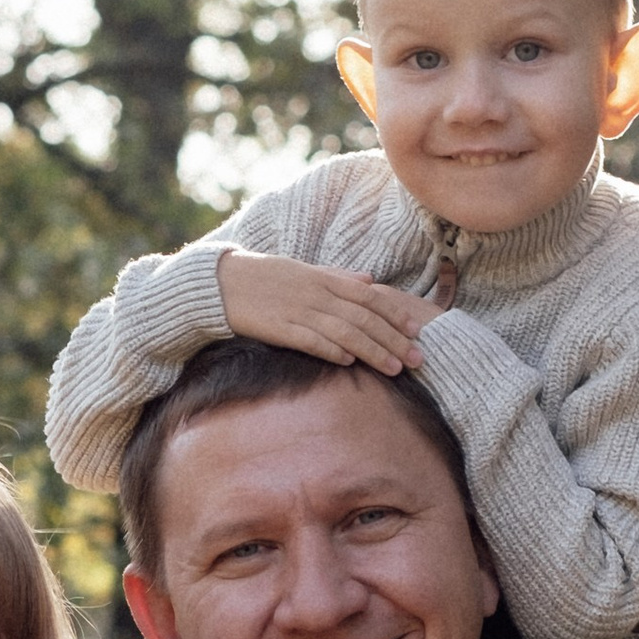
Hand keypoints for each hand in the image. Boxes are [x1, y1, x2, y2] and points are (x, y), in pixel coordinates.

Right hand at [216, 249, 437, 373]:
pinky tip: (350, 362)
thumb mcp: (304, 270)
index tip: (416, 329)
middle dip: (394, 339)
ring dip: (373, 350)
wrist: (220, 282)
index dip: (394, 313)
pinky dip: (332, 350)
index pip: (368, 296)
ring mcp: (298, 310)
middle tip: (418, 358)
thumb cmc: (264, 277)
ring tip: (395, 368)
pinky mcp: (278, 327)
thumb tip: (370, 279)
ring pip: (345, 331)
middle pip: (364, 317)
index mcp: (324, 278)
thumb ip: (338, 275)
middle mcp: (316, 293)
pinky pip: (310, 340)